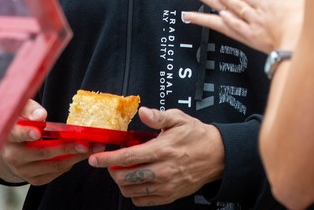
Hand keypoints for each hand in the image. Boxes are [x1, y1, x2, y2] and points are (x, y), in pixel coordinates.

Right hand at [0, 99, 91, 185]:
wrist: (12, 148)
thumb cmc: (21, 123)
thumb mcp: (23, 110)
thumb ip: (31, 110)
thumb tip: (40, 116)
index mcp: (9, 135)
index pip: (17, 134)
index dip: (27, 133)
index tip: (38, 132)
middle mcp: (14, 156)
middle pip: (42, 152)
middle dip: (67, 147)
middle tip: (86, 142)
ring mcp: (23, 170)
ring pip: (53, 165)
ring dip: (75, 156)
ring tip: (93, 148)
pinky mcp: (34, 179)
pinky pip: (56, 172)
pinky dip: (71, 162)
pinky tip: (81, 154)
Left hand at [88, 107, 224, 205]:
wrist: (218, 155)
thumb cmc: (197, 136)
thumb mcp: (180, 119)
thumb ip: (159, 117)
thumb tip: (143, 113)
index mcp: (162, 150)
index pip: (127, 156)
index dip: (107, 159)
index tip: (95, 159)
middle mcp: (162, 170)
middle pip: (125, 177)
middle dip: (112, 170)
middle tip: (113, 163)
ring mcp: (166, 186)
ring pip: (131, 191)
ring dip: (122, 182)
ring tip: (124, 171)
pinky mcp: (169, 195)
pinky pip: (143, 200)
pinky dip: (134, 193)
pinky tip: (136, 182)